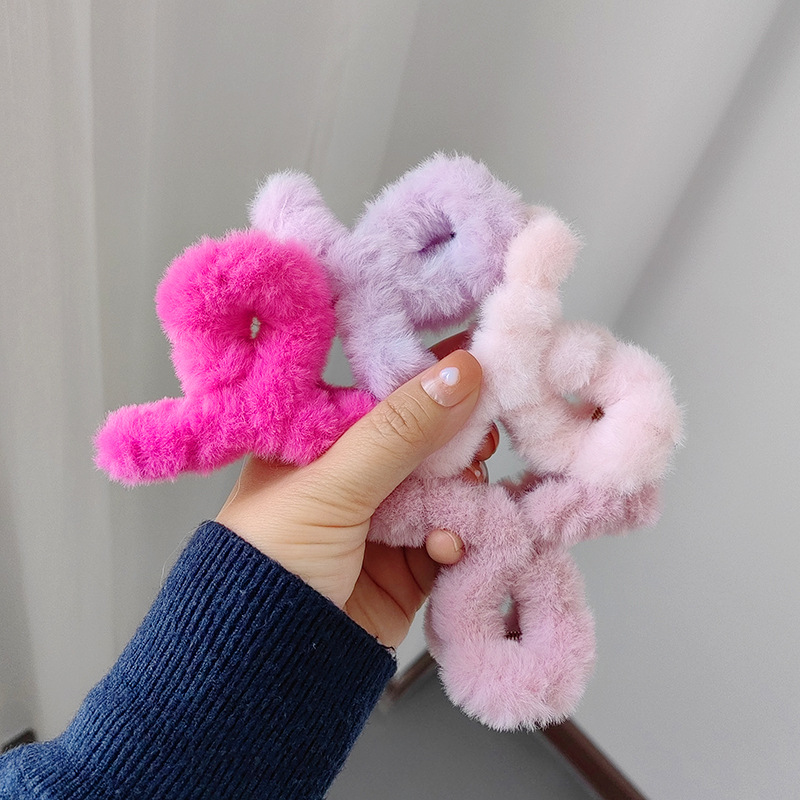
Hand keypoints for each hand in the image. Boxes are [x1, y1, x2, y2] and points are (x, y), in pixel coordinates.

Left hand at [216, 346, 497, 648]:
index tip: (480, 364)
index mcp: (322, 441)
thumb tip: (462, 370)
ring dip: (464, 493)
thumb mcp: (333, 484)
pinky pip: (451, 537)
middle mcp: (355, 475)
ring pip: (446, 488)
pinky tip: (449, 546)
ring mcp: (384, 519)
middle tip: (482, 441)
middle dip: (458, 442)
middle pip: (426, 441)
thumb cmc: (273, 559)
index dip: (432, 379)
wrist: (266, 665)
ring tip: (467, 499)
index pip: (386, 393)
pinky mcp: (409, 565)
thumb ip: (399, 429)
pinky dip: (459, 538)